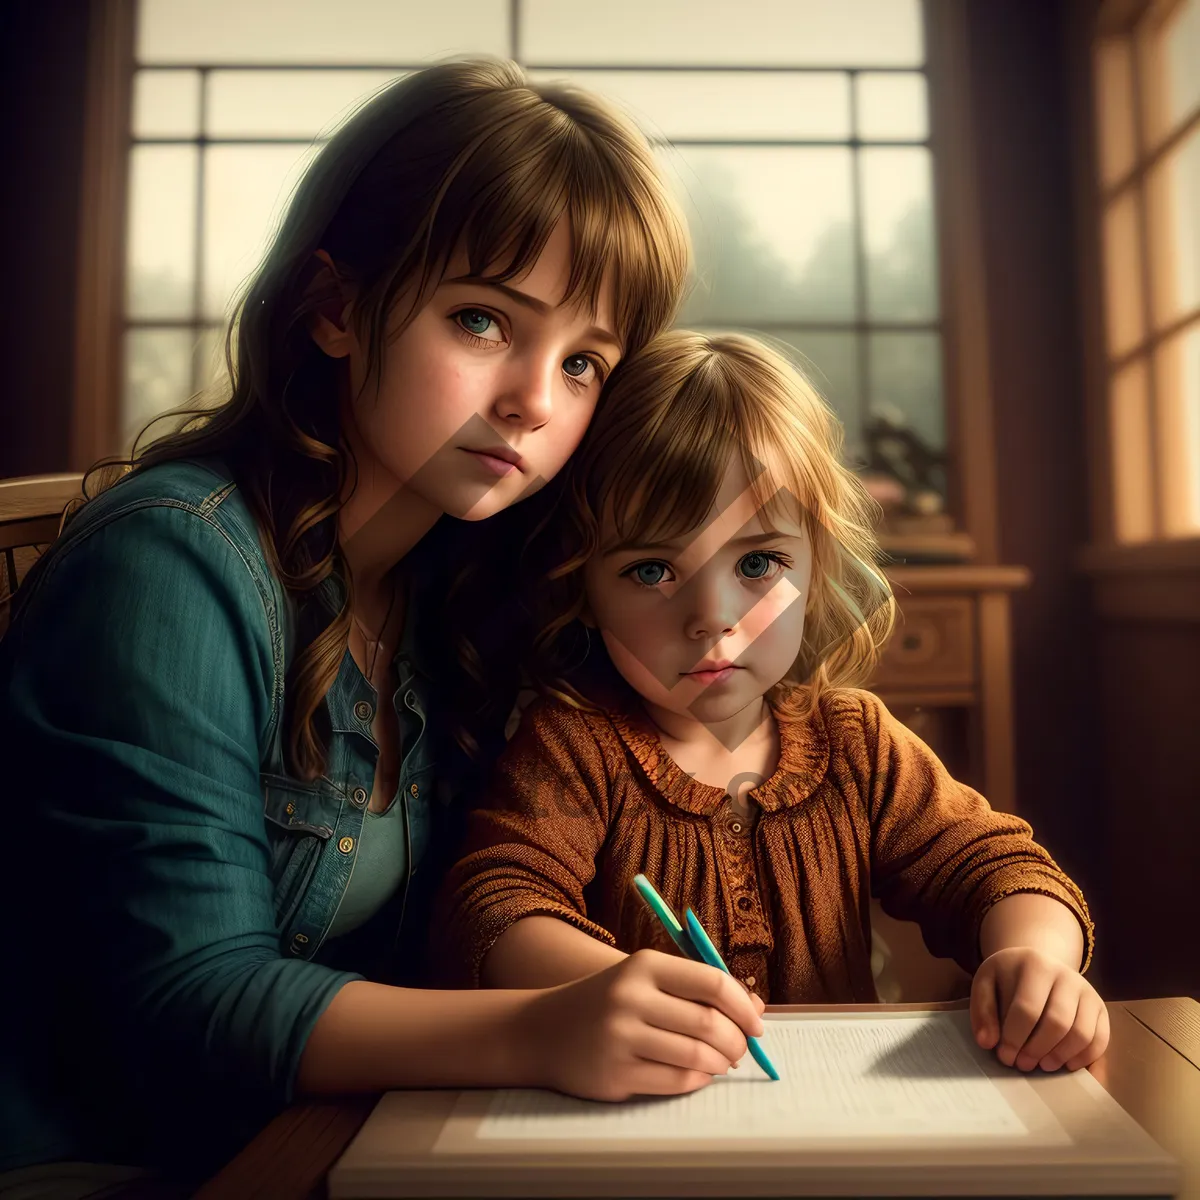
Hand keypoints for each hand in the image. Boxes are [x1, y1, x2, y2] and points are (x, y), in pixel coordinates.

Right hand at [520, 948, 765, 1101]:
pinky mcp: (615, 1074)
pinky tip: (699, 1075)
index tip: (757, 1024)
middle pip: (708, 1023)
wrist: (544, 1030)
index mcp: (644, 965)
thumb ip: (696, 989)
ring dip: (721, 1063)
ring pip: (696, 1057)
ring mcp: (621, 1037)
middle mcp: (631, 997)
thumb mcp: (645, 980)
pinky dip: (699, 1081)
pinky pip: (676, 1082)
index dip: (743, 1006)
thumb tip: (755, 1007)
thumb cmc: (607, 1002)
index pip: (711, 982)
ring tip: (723, 1062)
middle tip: (742, 1049)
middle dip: (737, 1041)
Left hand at [971, 946, 1109, 1071]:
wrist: (1038, 963)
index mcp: (1035, 965)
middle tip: (1022, 1065)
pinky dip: (1085, 1058)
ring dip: (1060, 1056)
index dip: (1015, 1038)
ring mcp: (1087, 991)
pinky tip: (1065, 1066)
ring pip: (1081, 1033)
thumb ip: (983, 1011)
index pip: (1027, 1008)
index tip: (1005, 1056)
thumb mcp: (986, 983)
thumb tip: (987, 1043)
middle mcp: (1066, 976)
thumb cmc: (1008, 977)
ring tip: (1042, 1066)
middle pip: (1057, 1022)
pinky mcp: (1100, 1007)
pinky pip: (1100, 1039)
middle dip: (1037, 1050)